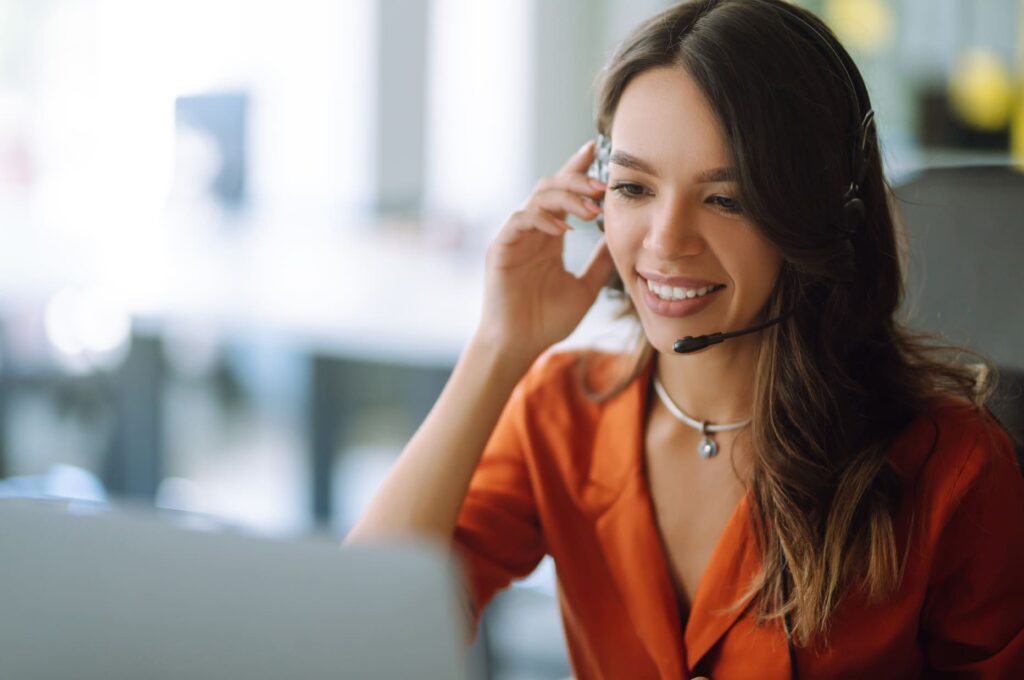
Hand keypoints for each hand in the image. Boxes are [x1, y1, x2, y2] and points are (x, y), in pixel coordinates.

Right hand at [477, 140, 614, 361]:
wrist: (519, 346)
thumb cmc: (547, 321)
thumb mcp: (586, 288)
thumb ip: (600, 262)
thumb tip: (621, 239)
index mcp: (549, 236)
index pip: (564, 193)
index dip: (578, 169)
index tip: (597, 150)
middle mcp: (532, 231)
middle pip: (551, 186)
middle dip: (577, 180)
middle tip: (603, 186)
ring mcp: (515, 238)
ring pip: (537, 197)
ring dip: (566, 198)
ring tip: (591, 210)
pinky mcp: (500, 249)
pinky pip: (519, 220)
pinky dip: (542, 218)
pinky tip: (564, 230)